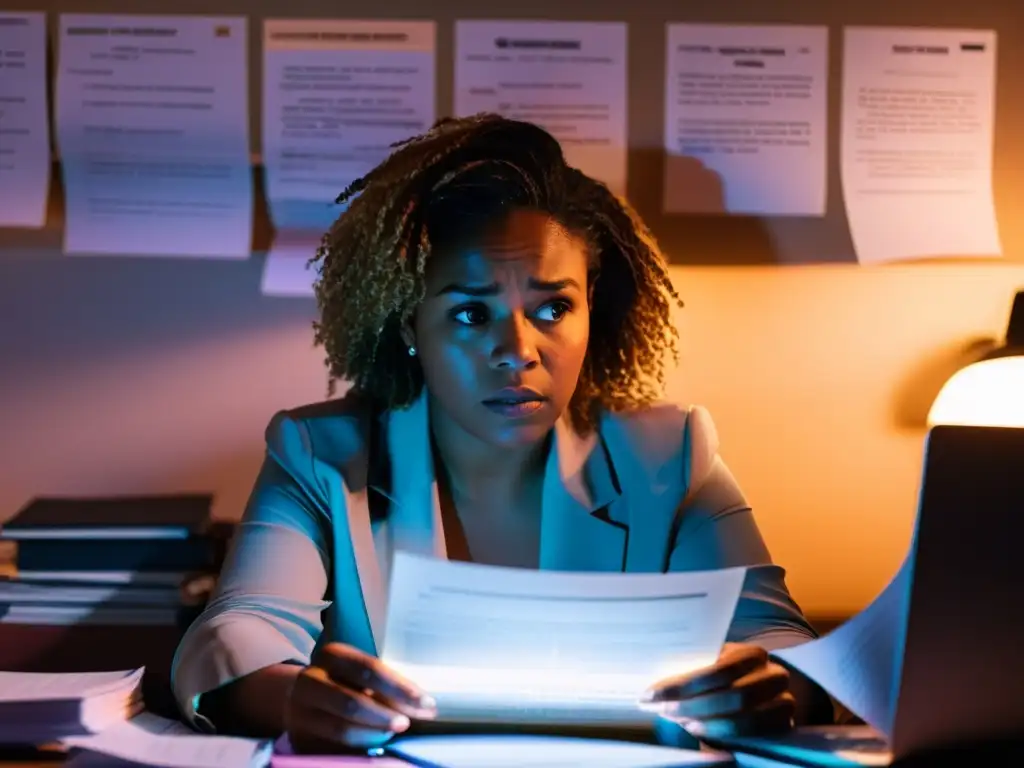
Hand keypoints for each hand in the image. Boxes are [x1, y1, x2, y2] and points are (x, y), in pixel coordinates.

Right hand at [286, 642, 436, 752]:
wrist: (298, 697)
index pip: (370, 669)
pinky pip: (332, 747)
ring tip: (393, 734)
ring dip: (373, 735)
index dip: (400, 687)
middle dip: (385, 715)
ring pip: (341, 729)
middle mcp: (311, 680)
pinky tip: (376, 747)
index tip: (426, 702)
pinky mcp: (299, 738)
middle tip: (407, 723)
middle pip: (352, 702)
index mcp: (332, 655)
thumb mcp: (357, 672)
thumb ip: (383, 684)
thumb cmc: (341, 680)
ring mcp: (301, 712)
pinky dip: (357, 749)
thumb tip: (422, 706)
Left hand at [640, 642, 794, 739]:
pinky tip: (698, 729)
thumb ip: (691, 668)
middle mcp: (774, 674)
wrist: (762, 691)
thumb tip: (653, 683)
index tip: (650, 693)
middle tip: (662, 710)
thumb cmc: (724, 675)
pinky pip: (751, 735)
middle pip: (731, 695)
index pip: (718, 669)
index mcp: (753, 653)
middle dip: (690, 705)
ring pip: (741, 718)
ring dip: (703, 722)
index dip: (682, 684)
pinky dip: (720, 734)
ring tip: (679, 720)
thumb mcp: (712, 664)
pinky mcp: (784, 726)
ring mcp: (784, 702)